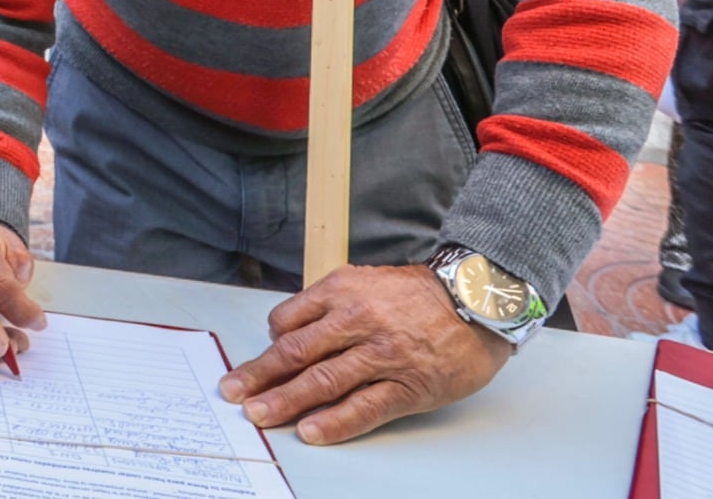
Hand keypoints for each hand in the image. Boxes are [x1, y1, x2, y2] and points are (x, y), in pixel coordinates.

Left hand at [219, 263, 510, 444]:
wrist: (478, 300)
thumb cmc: (421, 294)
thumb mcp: (368, 281)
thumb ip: (332, 304)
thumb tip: (291, 332)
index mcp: (343, 289)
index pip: (288, 320)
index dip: (268, 346)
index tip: (256, 364)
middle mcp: (357, 319)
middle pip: (296, 352)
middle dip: (260, 374)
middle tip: (233, 391)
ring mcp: (382, 354)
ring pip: (322, 381)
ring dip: (285, 400)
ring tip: (259, 415)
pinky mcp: (408, 385)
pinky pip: (364, 407)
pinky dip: (334, 422)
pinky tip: (311, 431)